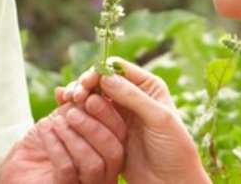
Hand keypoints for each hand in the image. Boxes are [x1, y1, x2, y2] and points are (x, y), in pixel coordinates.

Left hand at [0, 103, 126, 183]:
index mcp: (108, 155)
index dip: (108, 113)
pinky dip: (56, 146)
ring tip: (56, 122)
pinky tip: (45, 131)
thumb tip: (87, 86)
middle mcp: (104, 175)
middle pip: (115, 151)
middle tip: (72, 112)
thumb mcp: (62, 121)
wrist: (14, 168)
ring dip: (73, 137)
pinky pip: (67, 170)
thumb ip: (77, 106)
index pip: (121, 135)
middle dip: (94, 127)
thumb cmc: (41, 145)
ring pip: (94, 163)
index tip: (91, 96)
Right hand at [58, 58, 208, 183]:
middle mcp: (132, 98)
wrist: (171, 182)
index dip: (99, 72)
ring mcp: (120, 116)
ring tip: (68, 104)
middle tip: (73, 96)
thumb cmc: (174, 150)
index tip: (85, 83)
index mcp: (148, 87)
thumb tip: (105, 77)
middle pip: (101, 82)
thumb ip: (133, 97)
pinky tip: (66, 113)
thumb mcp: (158, 119)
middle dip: (84, 86)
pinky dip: (78, 114)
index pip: (117, 69)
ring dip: (79, 99)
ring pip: (93, 99)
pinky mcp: (110, 133)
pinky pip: (91, 119)